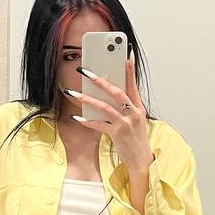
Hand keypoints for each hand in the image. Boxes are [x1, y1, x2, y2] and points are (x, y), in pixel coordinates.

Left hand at [71, 48, 154, 172]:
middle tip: (87, 72)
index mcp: (138, 107)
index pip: (133, 84)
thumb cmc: (136, 137)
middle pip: (116, 92)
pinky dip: (88, 121)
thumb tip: (110, 91)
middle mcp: (134, 113)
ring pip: (105, 107)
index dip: (129, 70)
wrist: (141, 159)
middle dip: (100, 81)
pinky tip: (77, 118)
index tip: (125, 56)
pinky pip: (100, 125)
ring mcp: (126, 123)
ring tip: (74, 93)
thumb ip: (126, 105)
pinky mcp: (117, 134)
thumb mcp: (135, 119)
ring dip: (88, 99)